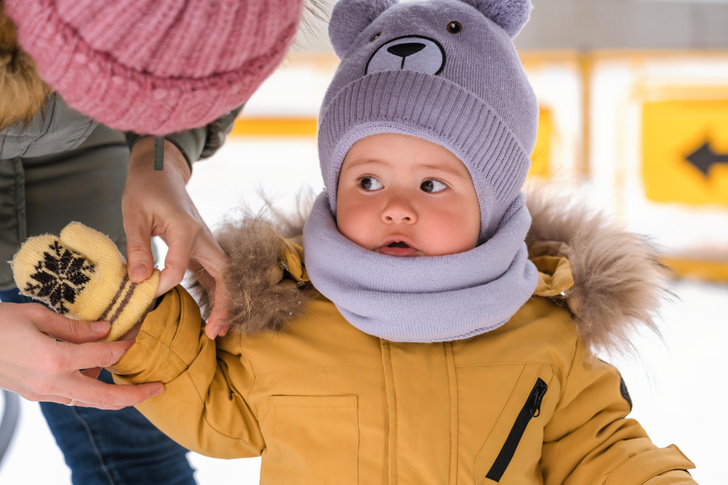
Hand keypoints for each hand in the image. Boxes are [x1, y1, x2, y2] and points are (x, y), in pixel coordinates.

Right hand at [0, 302, 162, 408]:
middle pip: (104, 398)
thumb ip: (74, 326)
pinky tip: (97, 372)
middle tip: (159, 388)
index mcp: (55, 360)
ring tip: (133, 380)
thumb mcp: (37, 315)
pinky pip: (72, 397)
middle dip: (136, 395)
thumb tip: (105, 329)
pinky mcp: (37, 395)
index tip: (136, 333)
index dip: (125, 343)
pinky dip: (90, 388)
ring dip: (113, 393)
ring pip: (89, 401)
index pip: (105, 354)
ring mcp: (43, 393)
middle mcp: (52, 383)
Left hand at [122, 137, 230, 337]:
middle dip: (222, 304)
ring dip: (223, 302)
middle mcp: (203, 237)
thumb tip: (140, 279)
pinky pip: (213, 274)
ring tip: (216, 330)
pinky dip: (215, 294)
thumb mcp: (133, 213)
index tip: (142, 290)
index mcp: (186, 229)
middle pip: (223, 275)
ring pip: (223, 277)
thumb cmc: (146, 188)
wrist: (160, 171)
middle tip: (214, 332)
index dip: (162, 284)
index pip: (180, 267)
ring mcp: (205, 243)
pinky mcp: (200, 248)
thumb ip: (138, 246)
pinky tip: (210, 314)